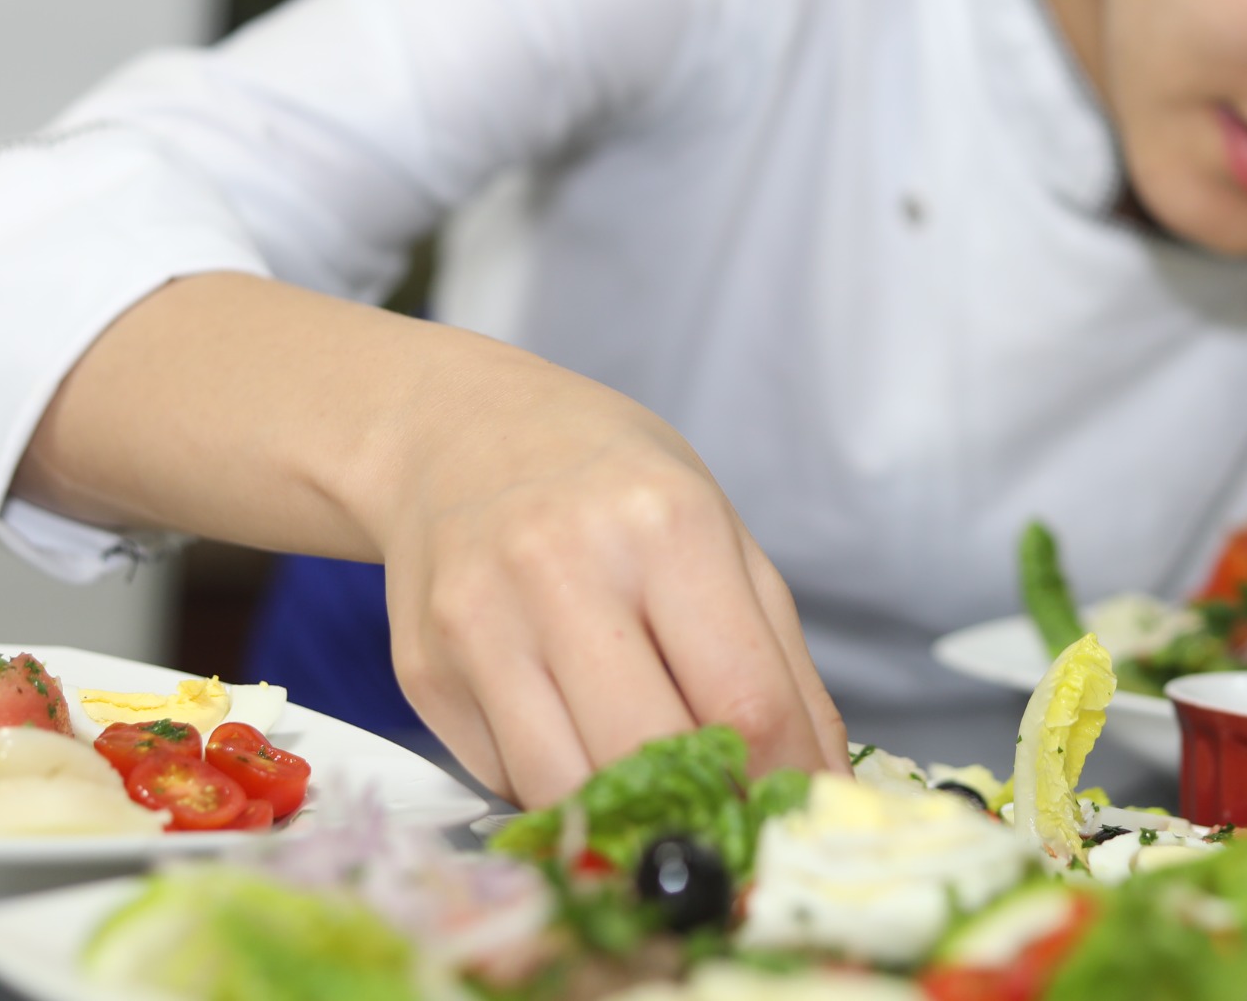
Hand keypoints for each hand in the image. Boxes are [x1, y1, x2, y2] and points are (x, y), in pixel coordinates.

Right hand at [359, 335, 848, 809]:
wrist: (457, 434)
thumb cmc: (608, 483)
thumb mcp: (721, 534)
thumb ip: (781, 663)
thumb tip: (821, 785)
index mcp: (665, 526)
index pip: (746, 700)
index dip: (784, 780)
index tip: (795, 812)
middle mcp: (563, 571)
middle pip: (651, 756)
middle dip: (701, 807)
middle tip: (723, 811)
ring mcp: (481, 625)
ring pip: (569, 791)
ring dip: (623, 813)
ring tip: (648, 784)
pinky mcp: (425, 673)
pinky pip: (508, 780)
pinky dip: (556, 785)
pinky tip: (569, 732)